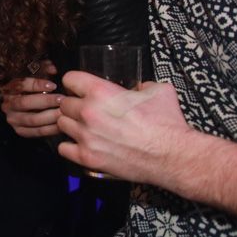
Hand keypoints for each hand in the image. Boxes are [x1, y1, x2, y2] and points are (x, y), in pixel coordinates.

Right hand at [0, 60, 61, 137]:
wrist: (26, 107)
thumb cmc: (33, 88)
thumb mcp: (36, 74)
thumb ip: (43, 69)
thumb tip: (53, 69)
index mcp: (9, 88)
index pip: (20, 85)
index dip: (37, 85)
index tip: (53, 85)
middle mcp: (8, 104)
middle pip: (25, 103)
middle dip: (46, 101)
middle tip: (62, 100)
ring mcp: (13, 119)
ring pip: (31, 119)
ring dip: (49, 116)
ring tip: (64, 112)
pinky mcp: (20, 131)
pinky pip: (35, 132)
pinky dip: (49, 129)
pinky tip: (61, 124)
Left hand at [56, 72, 195, 182]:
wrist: (174, 156)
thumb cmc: (167, 122)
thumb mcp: (158, 91)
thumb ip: (142, 85)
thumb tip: (138, 88)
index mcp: (101, 92)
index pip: (70, 79)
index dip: (76, 83)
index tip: (82, 89)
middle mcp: (88, 112)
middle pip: (64, 104)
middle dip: (75, 105)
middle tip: (87, 112)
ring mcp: (85, 136)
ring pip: (62, 124)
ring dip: (72, 125)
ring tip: (86, 128)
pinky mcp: (87, 157)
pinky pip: (63, 148)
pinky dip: (70, 147)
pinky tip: (82, 145)